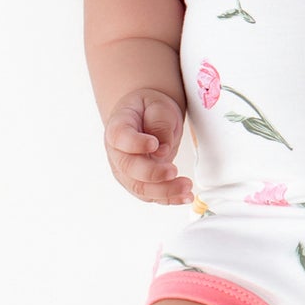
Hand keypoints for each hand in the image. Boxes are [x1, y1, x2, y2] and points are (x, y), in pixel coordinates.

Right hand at [103, 90, 193, 205]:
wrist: (146, 119)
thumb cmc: (149, 110)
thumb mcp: (158, 106)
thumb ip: (160, 123)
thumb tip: (162, 149)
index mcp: (118, 127)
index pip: (120, 137)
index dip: (135, 144)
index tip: (154, 144)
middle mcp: (117, 152)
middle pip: (129, 168)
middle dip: (152, 173)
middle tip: (173, 170)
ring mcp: (126, 171)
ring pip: (140, 187)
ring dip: (164, 191)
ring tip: (186, 187)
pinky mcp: (139, 183)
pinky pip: (152, 195)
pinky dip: (170, 198)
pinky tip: (186, 197)